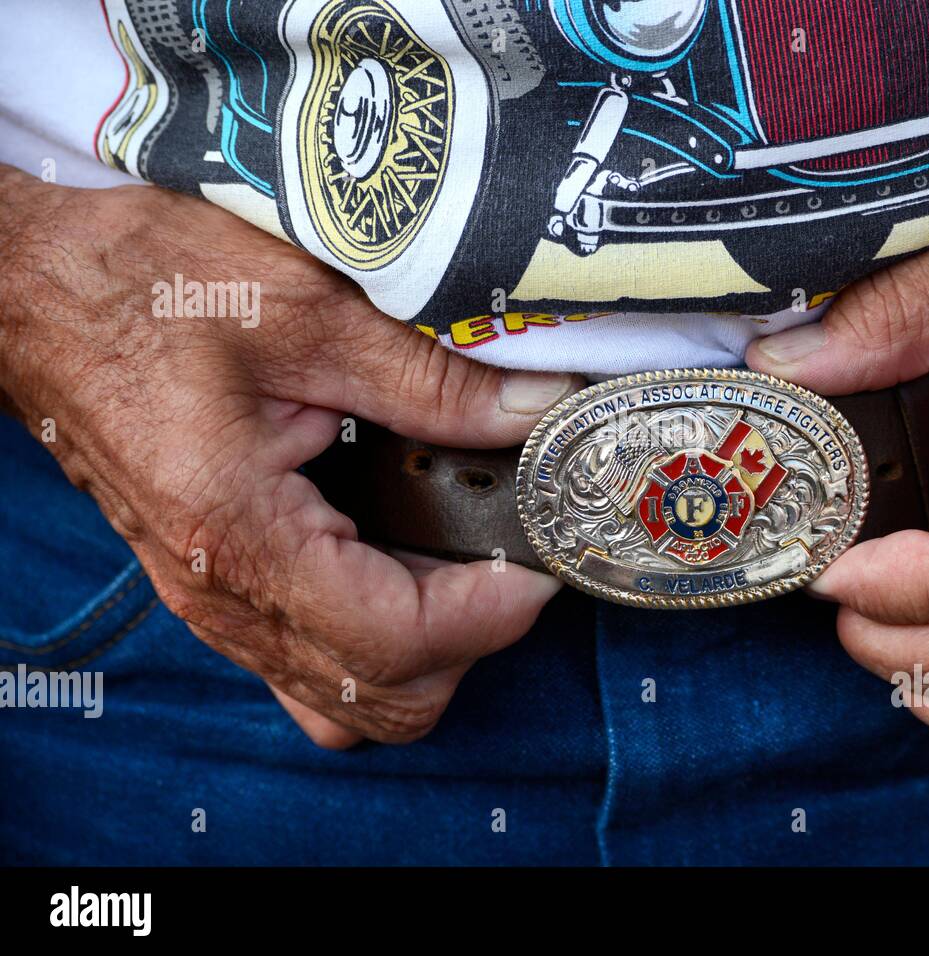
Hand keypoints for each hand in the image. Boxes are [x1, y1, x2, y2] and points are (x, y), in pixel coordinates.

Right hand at [0, 167, 579, 747]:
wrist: (34, 293)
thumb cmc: (145, 286)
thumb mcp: (307, 310)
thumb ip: (432, 376)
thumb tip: (538, 409)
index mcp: (240, 532)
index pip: (397, 640)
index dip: (492, 613)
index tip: (541, 557)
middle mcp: (221, 594)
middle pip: (384, 702)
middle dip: (469, 643)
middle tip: (509, 556)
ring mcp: (211, 603)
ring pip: (347, 701)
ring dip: (425, 653)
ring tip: (463, 564)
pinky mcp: (212, 588)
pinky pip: (308, 667)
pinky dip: (375, 644)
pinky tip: (400, 565)